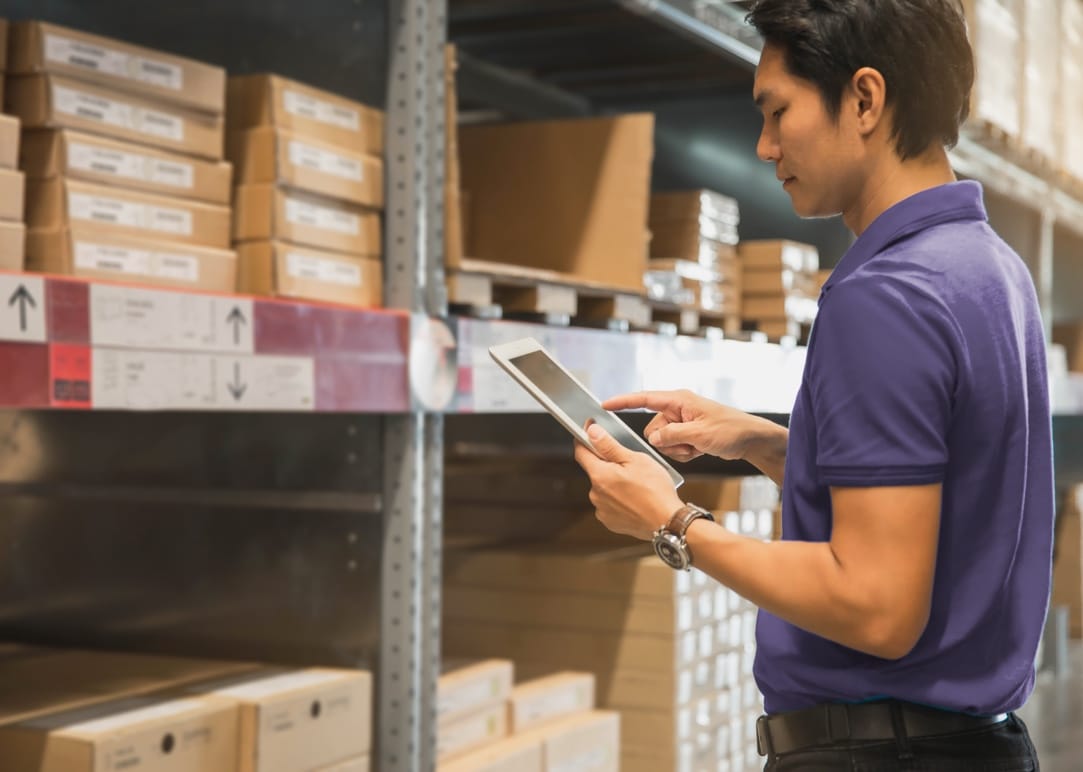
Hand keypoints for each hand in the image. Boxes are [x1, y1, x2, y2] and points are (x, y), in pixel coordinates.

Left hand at [574, 423, 683, 540]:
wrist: (668, 522)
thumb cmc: (655, 491)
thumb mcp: (635, 460)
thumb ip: (609, 446)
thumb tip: (592, 432)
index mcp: (599, 476)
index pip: (581, 452)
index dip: (585, 439)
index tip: (591, 433)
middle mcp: (596, 494)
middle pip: (595, 471)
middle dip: (608, 465)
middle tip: (629, 464)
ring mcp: (602, 510)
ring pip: (604, 488)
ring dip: (614, 483)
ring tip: (637, 484)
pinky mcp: (610, 521)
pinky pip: (610, 504)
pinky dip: (619, 499)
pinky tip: (635, 497)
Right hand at [603, 389, 768, 462]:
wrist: (750, 439)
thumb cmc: (730, 429)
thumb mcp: (700, 434)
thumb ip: (672, 435)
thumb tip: (653, 439)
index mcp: (678, 400)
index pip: (644, 399)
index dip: (623, 402)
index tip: (604, 405)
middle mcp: (677, 409)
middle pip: (652, 429)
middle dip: (666, 442)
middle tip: (689, 444)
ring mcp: (682, 422)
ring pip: (662, 441)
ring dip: (677, 449)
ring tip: (697, 447)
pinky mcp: (686, 434)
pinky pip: (673, 447)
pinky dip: (684, 453)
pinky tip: (699, 451)